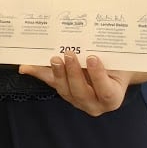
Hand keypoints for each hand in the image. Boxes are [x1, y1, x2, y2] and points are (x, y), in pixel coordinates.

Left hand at [18, 55, 146, 116]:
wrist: (116, 71)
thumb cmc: (120, 65)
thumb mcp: (120, 62)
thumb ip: (112, 58)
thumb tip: (100, 43)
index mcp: (112, 98)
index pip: (106, 91)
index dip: (98, 76)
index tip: (92, 58)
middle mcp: (94, 104)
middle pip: (81, 93)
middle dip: (73, 73)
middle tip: (69, 54)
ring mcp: (77, 101)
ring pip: (65, 90)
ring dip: (58, 73)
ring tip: (54, 58)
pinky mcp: (65, 92)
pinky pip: (51, 83)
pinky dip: (38, 73)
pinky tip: (25, 67)